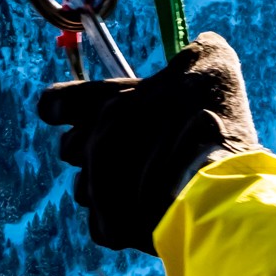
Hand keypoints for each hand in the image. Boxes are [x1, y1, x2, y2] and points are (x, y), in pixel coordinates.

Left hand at [38, 32, 257, 252]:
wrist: (220, 185)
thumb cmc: (214, 117)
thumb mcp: (212, 64)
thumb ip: (197, 53)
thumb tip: (203, 47)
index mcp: (110, 100)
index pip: (55, 102)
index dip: (62, 106)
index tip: (70, 112)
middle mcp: (94, 143)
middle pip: (70, 147)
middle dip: (94, 148)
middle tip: (130, 149)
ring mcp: (97, 188)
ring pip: (85, 187)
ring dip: (107, 186)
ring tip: (146, 186)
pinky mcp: (110, 228)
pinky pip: (102, 224)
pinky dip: (122, 222)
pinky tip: (150, 213)